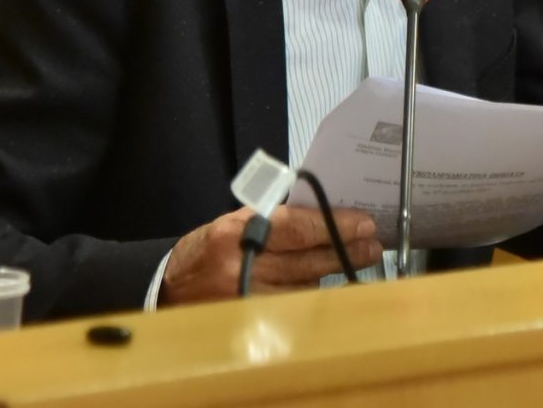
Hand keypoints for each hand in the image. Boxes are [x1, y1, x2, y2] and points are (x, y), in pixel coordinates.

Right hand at [160, 203, 381, 303]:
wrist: (169, 289)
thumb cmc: (205, 251)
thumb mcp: (232, 223)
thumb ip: (271, 221)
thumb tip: (319, 220)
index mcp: (235, 233)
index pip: (296, 227)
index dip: (333, 225)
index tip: (362, 223)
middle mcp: (241, 267)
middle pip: (306, 259)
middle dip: (344, 250)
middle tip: (373, 244)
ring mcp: (247, 300)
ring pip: (305, 287)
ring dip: (336, 273)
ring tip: (362, 260)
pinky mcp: (250, 323)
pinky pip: (294, 308)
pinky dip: (316, 296)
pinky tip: (335, 287)